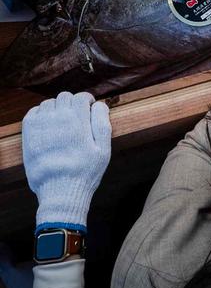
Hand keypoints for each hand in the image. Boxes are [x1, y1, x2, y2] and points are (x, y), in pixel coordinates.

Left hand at [22, 92, 110, 232]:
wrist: (60, 191)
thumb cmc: (85, 171)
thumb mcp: (103, 149)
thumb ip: (102, 123)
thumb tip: (99, 105)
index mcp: (78, 121)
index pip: (81, 97)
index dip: (88, 100)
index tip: (90, 108)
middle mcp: (57, 119)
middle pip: (65, 97)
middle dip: (73, 103)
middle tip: (78, 115)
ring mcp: (41, 126)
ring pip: (48, 103)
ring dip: (57, 108)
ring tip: (63, 121)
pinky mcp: (29, 134)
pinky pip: (33, 113)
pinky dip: (41, 114)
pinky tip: (48, 124)